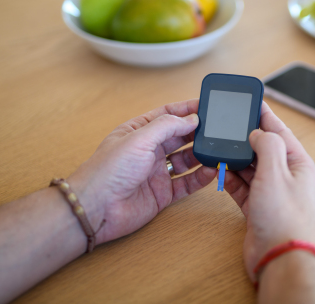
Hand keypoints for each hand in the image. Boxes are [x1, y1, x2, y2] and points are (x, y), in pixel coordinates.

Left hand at [69, 99, 216, 244]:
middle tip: (218, 128)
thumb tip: (191, 118)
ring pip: (186, 160)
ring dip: (201, 155)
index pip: (167, 115)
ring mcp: (156, 172)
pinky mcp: (162, 193)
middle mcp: (148, 150)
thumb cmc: (108, 170)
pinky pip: (186, 183)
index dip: (187, 109)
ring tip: (218, 150)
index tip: (207, 105)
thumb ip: (167, 126)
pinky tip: (211, 170)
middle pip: (179, 137)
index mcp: (138, 132)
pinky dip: (200, 177)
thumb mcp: (139, 138)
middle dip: (198, 132)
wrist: (96, 208)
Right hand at [222, 102, 314, 280]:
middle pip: (266, 149)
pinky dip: (232, 178)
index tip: (254, 102)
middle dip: (248, 138)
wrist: (278, 259)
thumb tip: (258, 133)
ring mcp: (274, 193)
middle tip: (232, 125)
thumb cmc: (284, 219)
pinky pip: (244, 186)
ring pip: (253, 167)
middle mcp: (289, 178)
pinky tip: (222, 171)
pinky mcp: (259, 208)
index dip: (266, 116)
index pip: (282, 132)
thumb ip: (266, 145)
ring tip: (222, 147)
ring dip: (238, 159)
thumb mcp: (275, 172)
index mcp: (300, 166)